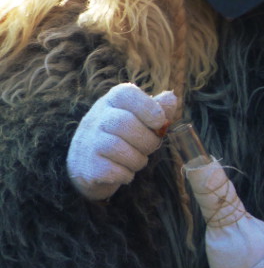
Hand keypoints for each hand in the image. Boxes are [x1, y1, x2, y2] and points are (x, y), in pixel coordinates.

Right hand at [67, 84, 176, 199]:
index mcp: (112, 102)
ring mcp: (87, 142)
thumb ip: (157, 109)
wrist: (89, 165)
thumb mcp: (139, 118)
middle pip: (123, 122)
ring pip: (116, 147)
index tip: (160, 122)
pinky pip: (111, 170)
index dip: (147, 106)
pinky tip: (125, 172)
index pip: (126, 93)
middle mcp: (95, 118)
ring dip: (137, 159)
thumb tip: (171, 99)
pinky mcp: (86, 166)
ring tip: (138, 160)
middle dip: (147, 140)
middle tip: (151, 147)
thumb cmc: (122, 137)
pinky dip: (125, 174)